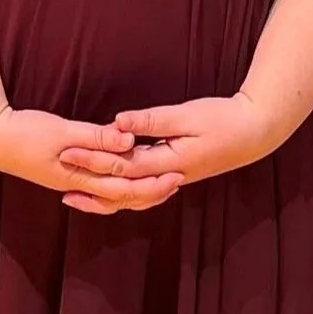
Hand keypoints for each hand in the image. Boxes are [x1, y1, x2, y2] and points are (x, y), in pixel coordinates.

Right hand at [0, 107, 180, 214]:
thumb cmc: (25, 133)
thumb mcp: (62, 131)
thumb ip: (96, 137)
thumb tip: (128, 140)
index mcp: (79, 177)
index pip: (124, 187)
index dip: (151, 182)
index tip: (176, 172)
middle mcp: (78, 185)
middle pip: (122, 196)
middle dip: (151, 189)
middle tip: (177, 180)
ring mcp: (71, 181)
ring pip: (111, 194)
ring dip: (136, 189)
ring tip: (158, 181)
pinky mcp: (66, 174)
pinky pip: (99, 187)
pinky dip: (116, 186)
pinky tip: (122, 178)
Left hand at [68, 93, 285, 190]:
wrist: (252, 133)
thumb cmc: (221, 119)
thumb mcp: (186, 115)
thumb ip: (151, 121)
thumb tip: (118, 123)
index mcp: (169, 163)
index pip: (123, 165)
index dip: (93, 159)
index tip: (67, 151)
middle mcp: (168, 178)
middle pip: (121, 187)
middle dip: (89, 180)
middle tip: (60, 169)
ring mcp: (171, 180)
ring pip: (131, 197)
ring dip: (102, 196)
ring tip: (73, 194)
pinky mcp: (173, 176)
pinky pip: (141, 193)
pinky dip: (121, 194)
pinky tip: (106, 189)